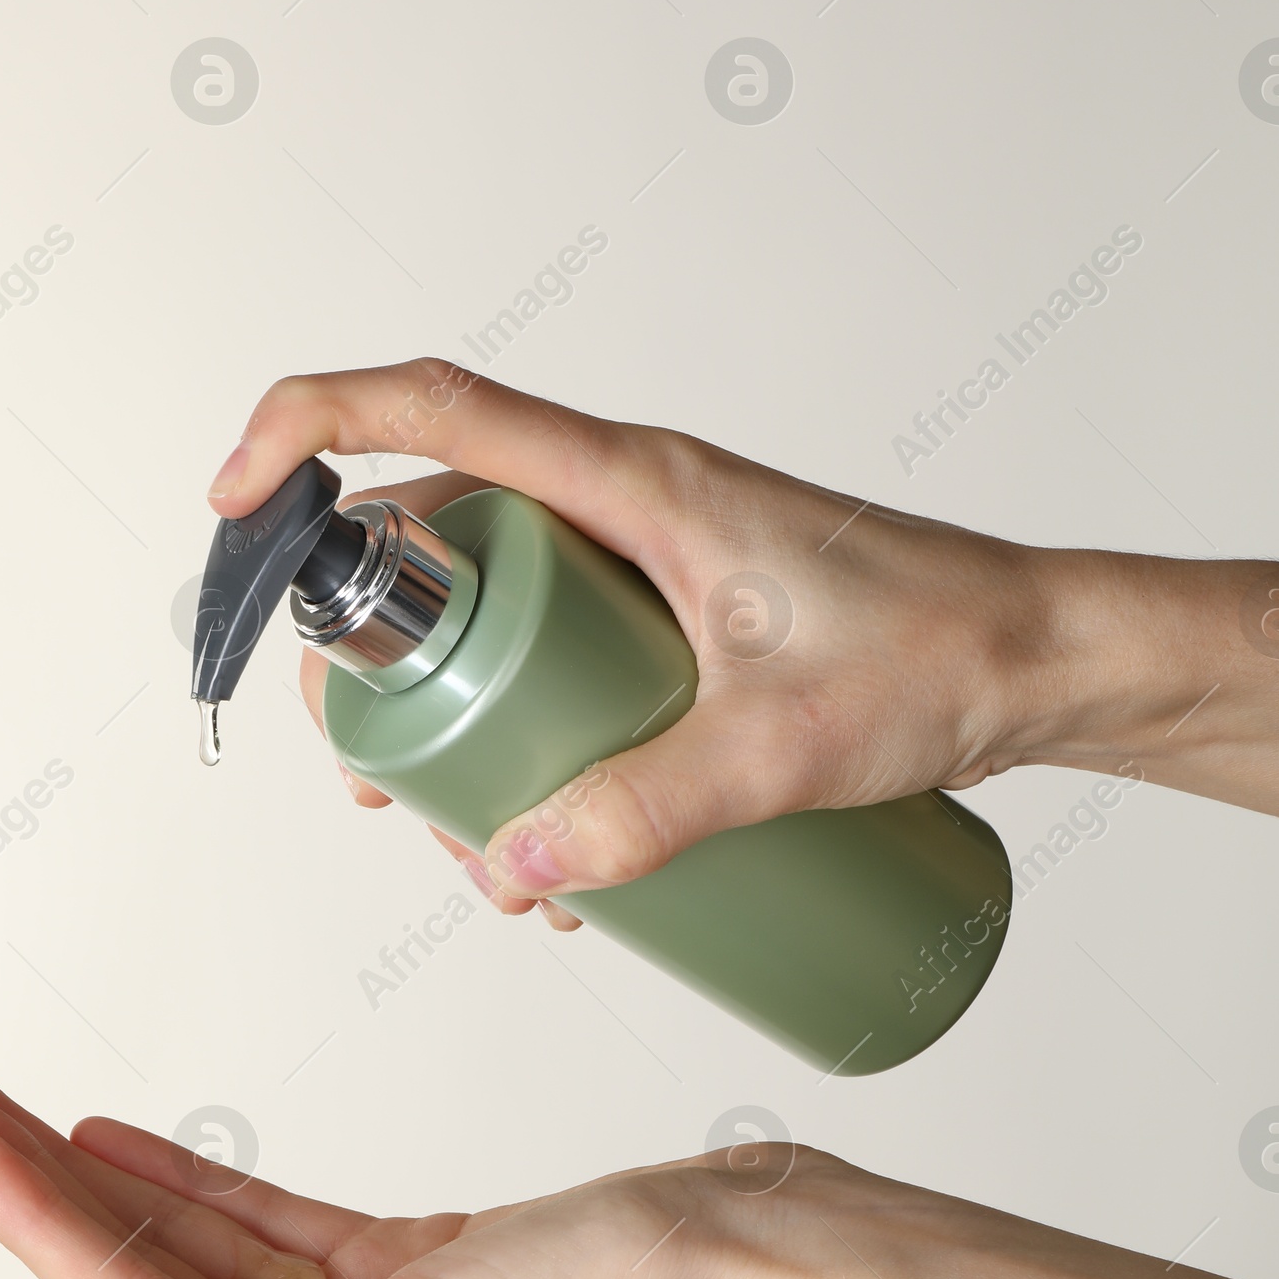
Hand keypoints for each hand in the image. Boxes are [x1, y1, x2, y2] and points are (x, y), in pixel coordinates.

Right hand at [212, 358, 1278, 904]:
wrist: (1045, 663)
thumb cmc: (945, 655)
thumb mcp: (783, 748)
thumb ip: (647, 812)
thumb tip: (515, 869)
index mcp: (633, 481)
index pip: (433, 408)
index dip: (309, 432)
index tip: (232, 502)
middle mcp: (623, 508)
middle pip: (435, 538)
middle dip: (373, 653)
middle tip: (373, 773)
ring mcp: (644, 567)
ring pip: (492, 617)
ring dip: (450, 716)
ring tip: (463, 836)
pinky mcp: (672, 626)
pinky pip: (557, 663)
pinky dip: (523, 739)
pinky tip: (547, 843)